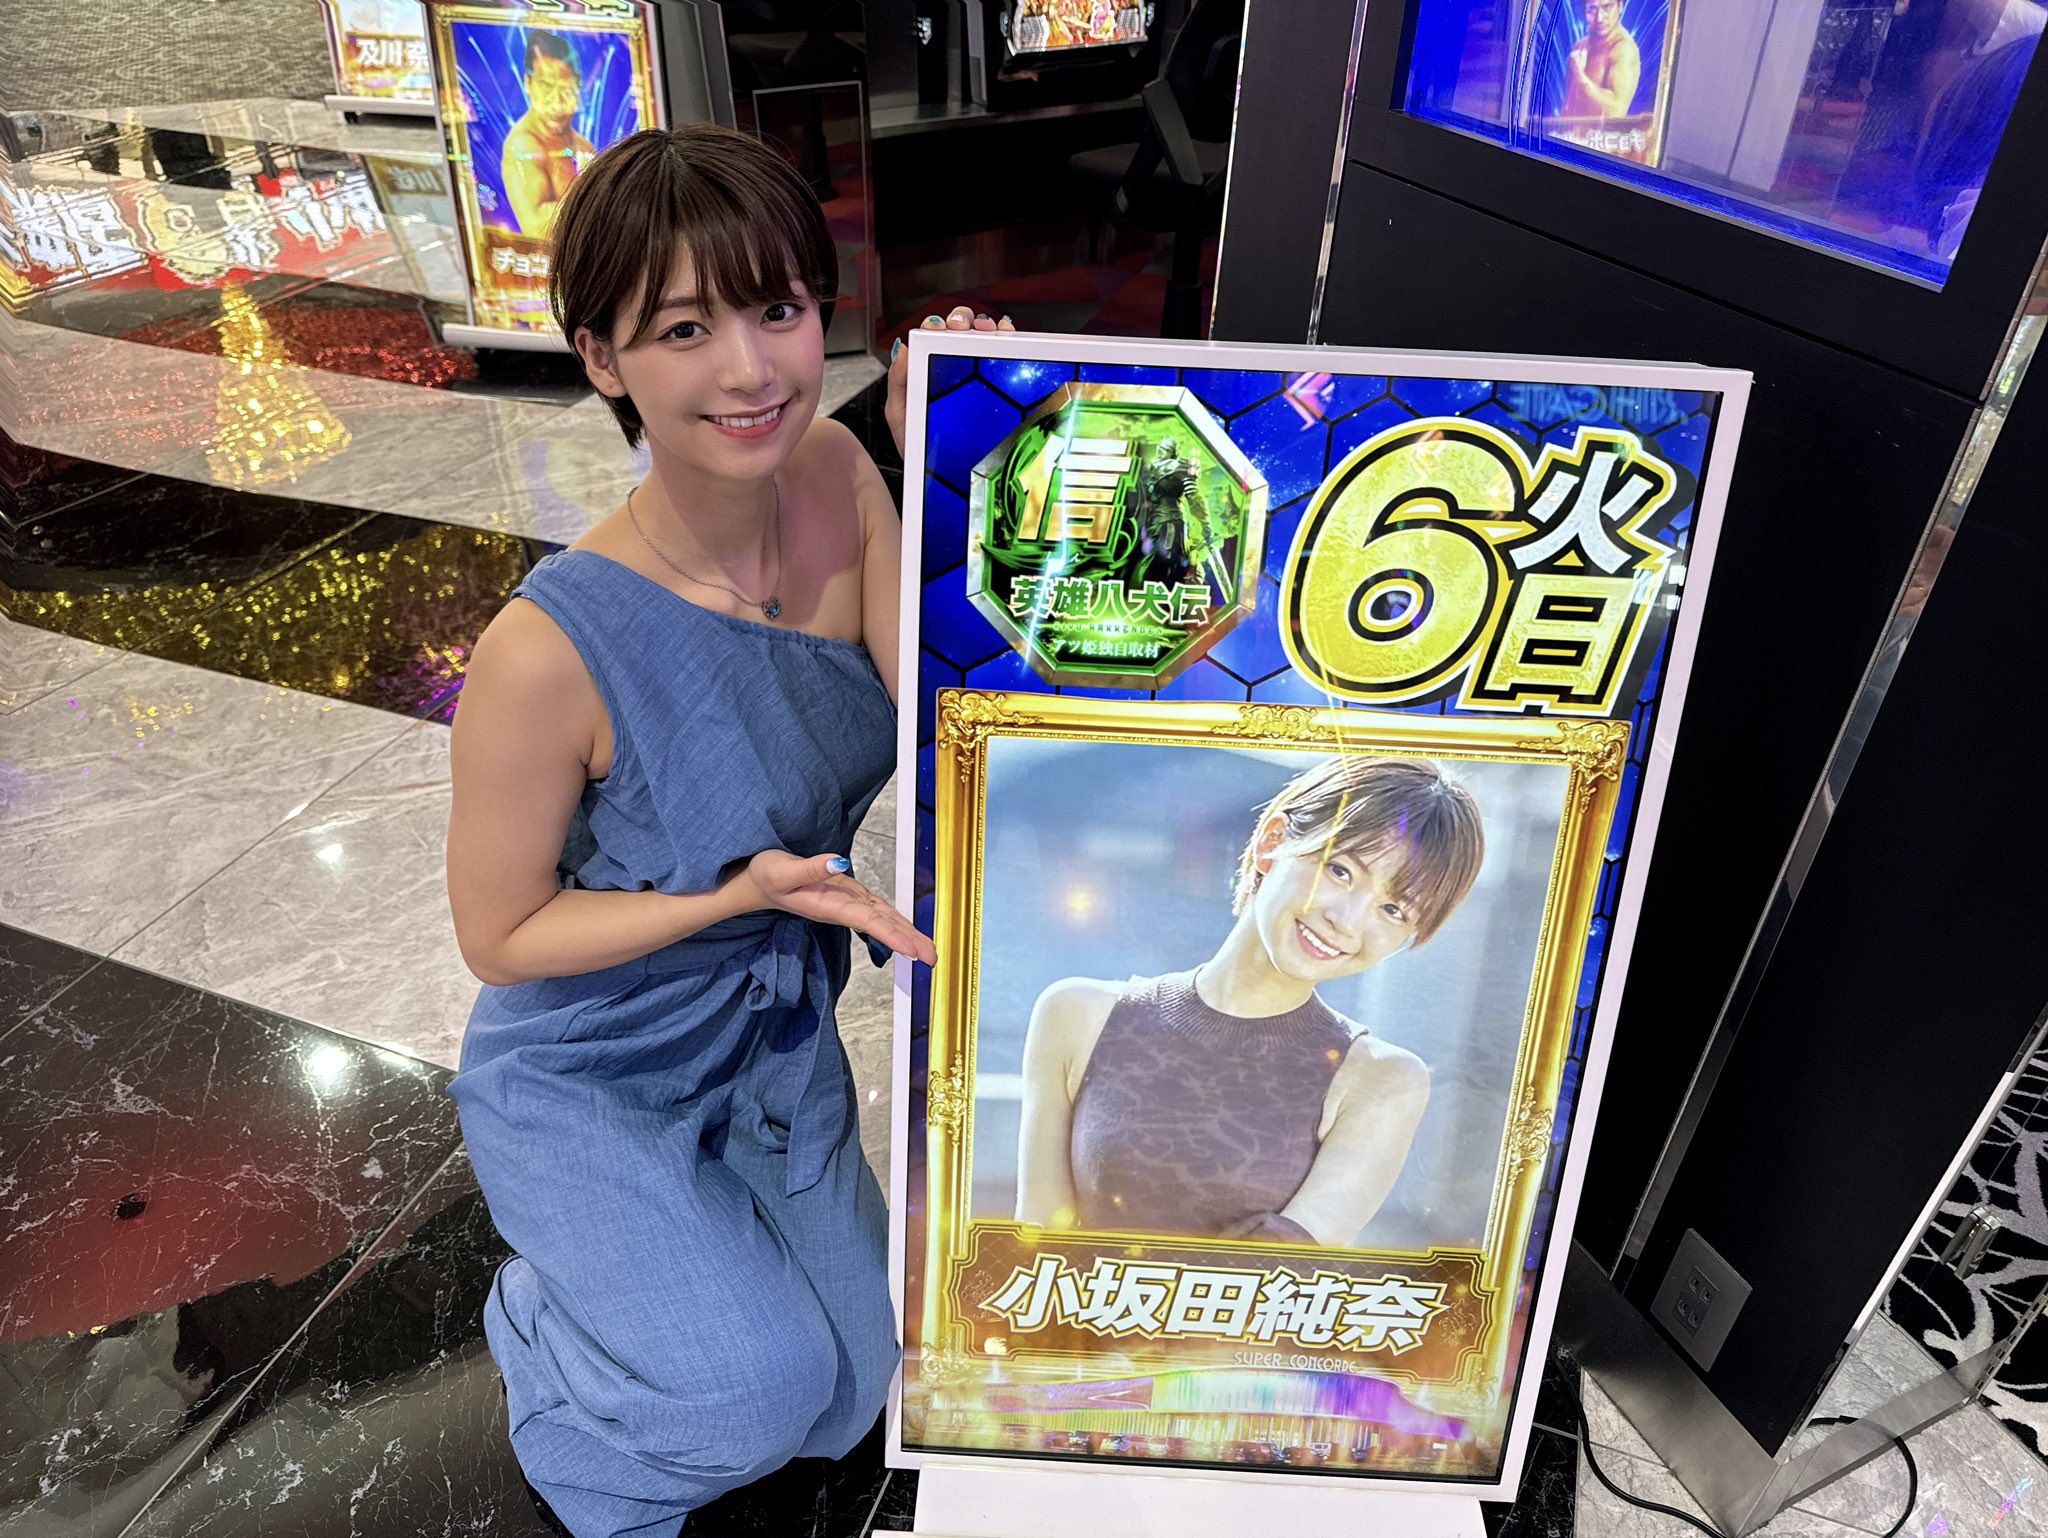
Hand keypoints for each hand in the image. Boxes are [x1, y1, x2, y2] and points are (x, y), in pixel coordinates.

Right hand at [740, 850, 937, 966]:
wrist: (753, 883)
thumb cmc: (764, 876)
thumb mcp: (781, 870)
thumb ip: (811, 868)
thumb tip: (841, 863)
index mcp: (830, 906)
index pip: (869, 921)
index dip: (893, 935)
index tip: (914, 951)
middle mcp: (842, 908)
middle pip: (882, 925)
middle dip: (909, 940)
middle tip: (933, 957)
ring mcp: (845, 903)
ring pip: (882, 918)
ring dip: (905, 932)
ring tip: (927, 948)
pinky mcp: (845, 894)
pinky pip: (875, 910)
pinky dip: (893, 920)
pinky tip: (906, 927)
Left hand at [886, 305, 1016, 460]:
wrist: (941, 476)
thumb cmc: (919, 446)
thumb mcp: (900, 416)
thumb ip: (898, 382)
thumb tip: (902, 348)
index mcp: (927, 367)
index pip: (932, 335)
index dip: (937, 325)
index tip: (940, 328)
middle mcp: (953, 367)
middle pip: (961, 329)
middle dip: (964, 320)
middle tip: (964, 329)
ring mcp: (977, 374)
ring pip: (985, 338)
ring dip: (988, 326)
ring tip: (990, 331)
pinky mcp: (998, 385)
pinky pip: (1007, 356)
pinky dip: (1011, 341)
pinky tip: (1009, 340)